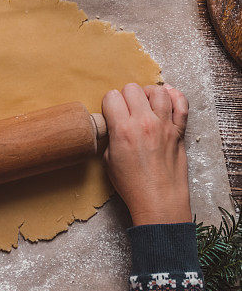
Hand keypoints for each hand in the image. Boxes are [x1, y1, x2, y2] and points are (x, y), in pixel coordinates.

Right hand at [102, 83, 191, 226]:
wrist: (159, 202)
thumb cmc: (133, 186)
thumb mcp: (108, 160)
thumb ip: (111, 136)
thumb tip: (113, 125)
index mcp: (123, 130)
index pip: (112, 96)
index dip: (109, 103)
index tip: (111, 112)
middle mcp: (144, 123)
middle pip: (132, 88)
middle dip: (126, 96)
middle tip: (126, 109)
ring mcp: (164, 125)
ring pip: (157, 91)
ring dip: (148, 94)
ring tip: (145, 104)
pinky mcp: (179, 131)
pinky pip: (181, 104)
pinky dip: (175, 97)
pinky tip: (167, 100)